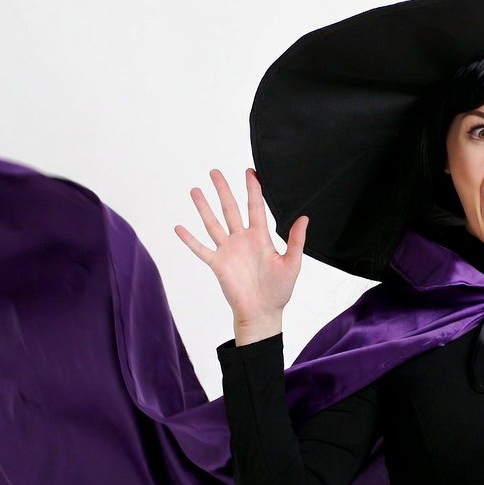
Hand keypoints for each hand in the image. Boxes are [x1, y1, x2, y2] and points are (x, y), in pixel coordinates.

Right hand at [175, 168, 307, 344]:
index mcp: (260, 237)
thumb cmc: (279, 290)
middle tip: (215, 172)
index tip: (250, 172)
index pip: (255, 207)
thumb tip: (304, 218)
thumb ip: (295, 241)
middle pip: (231, 209)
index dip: (253, 189)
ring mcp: (228, 250)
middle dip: (223, 190)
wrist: (263, 312)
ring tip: (196, 190)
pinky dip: (190, 240)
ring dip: (204, 208)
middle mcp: (242, 239)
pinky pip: (201, 249)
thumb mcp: (292, 263)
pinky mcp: (218, 264)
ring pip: (213, 224)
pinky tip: (179, 228)